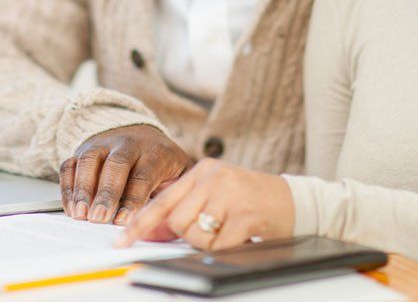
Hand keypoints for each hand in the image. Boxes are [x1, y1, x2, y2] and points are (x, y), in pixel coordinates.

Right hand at [59, 124, 194, 224]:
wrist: (143, 134)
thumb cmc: (162, 162)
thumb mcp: (182, 173)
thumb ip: (181, 194)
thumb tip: (176, 222)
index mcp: (155, 152)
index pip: (143, 176)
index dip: (132, 200)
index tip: (122, 220)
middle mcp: (128, 144)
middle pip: (115, 166)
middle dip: (106, 194)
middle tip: (99, 218)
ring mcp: (103, 145)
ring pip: (89, 161)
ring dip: (83, 189)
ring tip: (80, 215)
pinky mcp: (84, 150)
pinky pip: (71, 164)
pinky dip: (68, 186)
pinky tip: (71, 207)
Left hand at [114, 159, 293, 250]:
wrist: (295, 200)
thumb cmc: (252, 200)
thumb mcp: (216, 196)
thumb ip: (184, 210)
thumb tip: (150, 233)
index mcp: (202, 171)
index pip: (162, 200)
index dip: (140, 223)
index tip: (122, 241)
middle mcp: (214, 177)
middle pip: (177, 221)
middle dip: (189, 234)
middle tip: (213, 229)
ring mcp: (230, 194)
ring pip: (195, 234)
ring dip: (209, 242)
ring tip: (228, 230)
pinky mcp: (246, 213)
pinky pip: (218, 244)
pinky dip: (225, 247)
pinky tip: (240, 235)